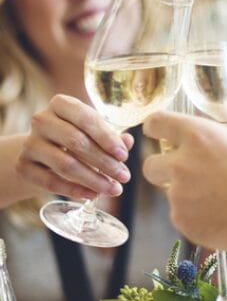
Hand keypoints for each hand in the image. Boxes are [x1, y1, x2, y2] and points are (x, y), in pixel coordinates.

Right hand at [15, 95, 131, 199]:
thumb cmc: (74, 138)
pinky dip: (74, 190)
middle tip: (124, 177)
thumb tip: (128, 141)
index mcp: (61, 105)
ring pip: (65, 164)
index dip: (107, 138)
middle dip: (105, 162)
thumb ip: (112, 137)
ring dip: (94, 179)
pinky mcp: (24, 166)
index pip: (86, 118)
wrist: (40, 154)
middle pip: (76, 142)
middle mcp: (42, 120)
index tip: (124, 156)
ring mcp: (30, 143)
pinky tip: (92, 195)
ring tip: (114, 189)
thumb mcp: (93, 133)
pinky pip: (51, 181)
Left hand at [142, 112, 226, 251]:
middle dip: (163, 168)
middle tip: (187, 171)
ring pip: (168, 193)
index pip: (158, 123)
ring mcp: (179, 197)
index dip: (157, 127)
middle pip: (150, 164)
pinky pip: (181, 216)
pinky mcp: (183, 223)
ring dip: (184, 194)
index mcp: (200, 137)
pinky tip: (219, 217)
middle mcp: (181, 165)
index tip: (159, 131)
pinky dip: (195, 216)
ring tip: (215, 199)